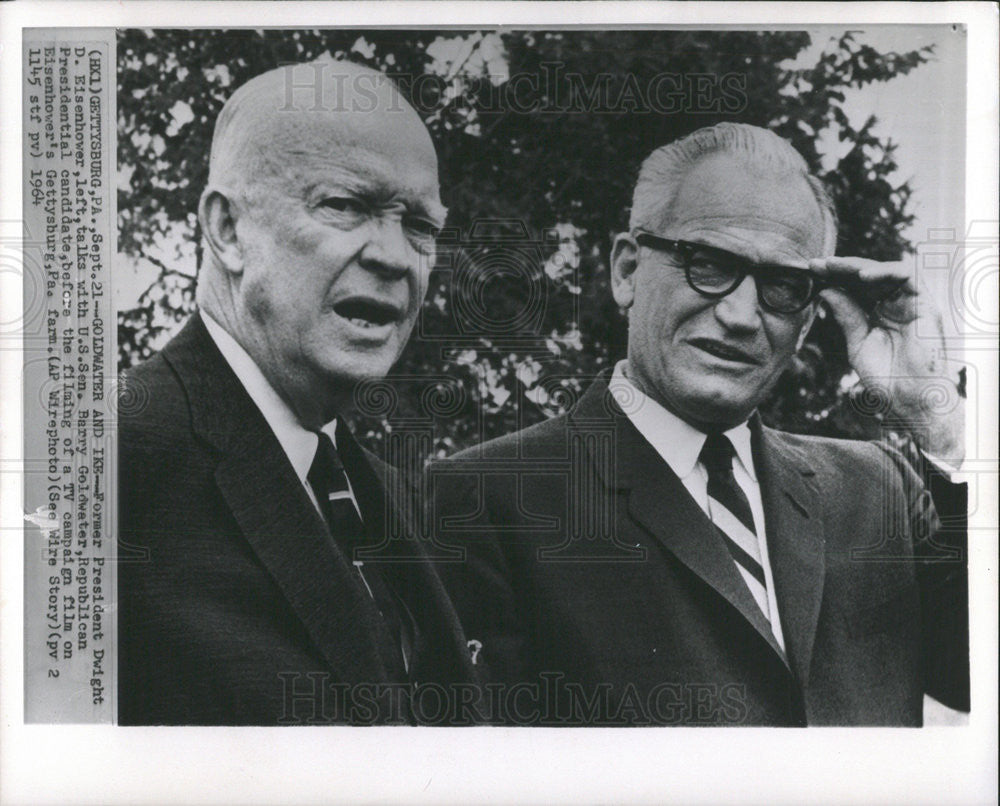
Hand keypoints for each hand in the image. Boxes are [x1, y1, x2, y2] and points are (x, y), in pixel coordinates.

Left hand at [809, 256, 964, 466]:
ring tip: (833, 267)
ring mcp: (912, 303)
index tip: (810, 272)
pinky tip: (863, 276)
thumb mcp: (858, 342)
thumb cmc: (887, 377)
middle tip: (816, 264)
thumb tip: (825, 291)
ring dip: (859, 265)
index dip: (834, 277)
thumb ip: (846, 315)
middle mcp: (896, 304)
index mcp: (879, 313)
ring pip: (886, 270)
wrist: (910, 399)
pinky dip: (886, 271)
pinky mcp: (926, 304)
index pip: (856, 287)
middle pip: (869, 275)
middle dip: (841, 267)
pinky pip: (910, 276)